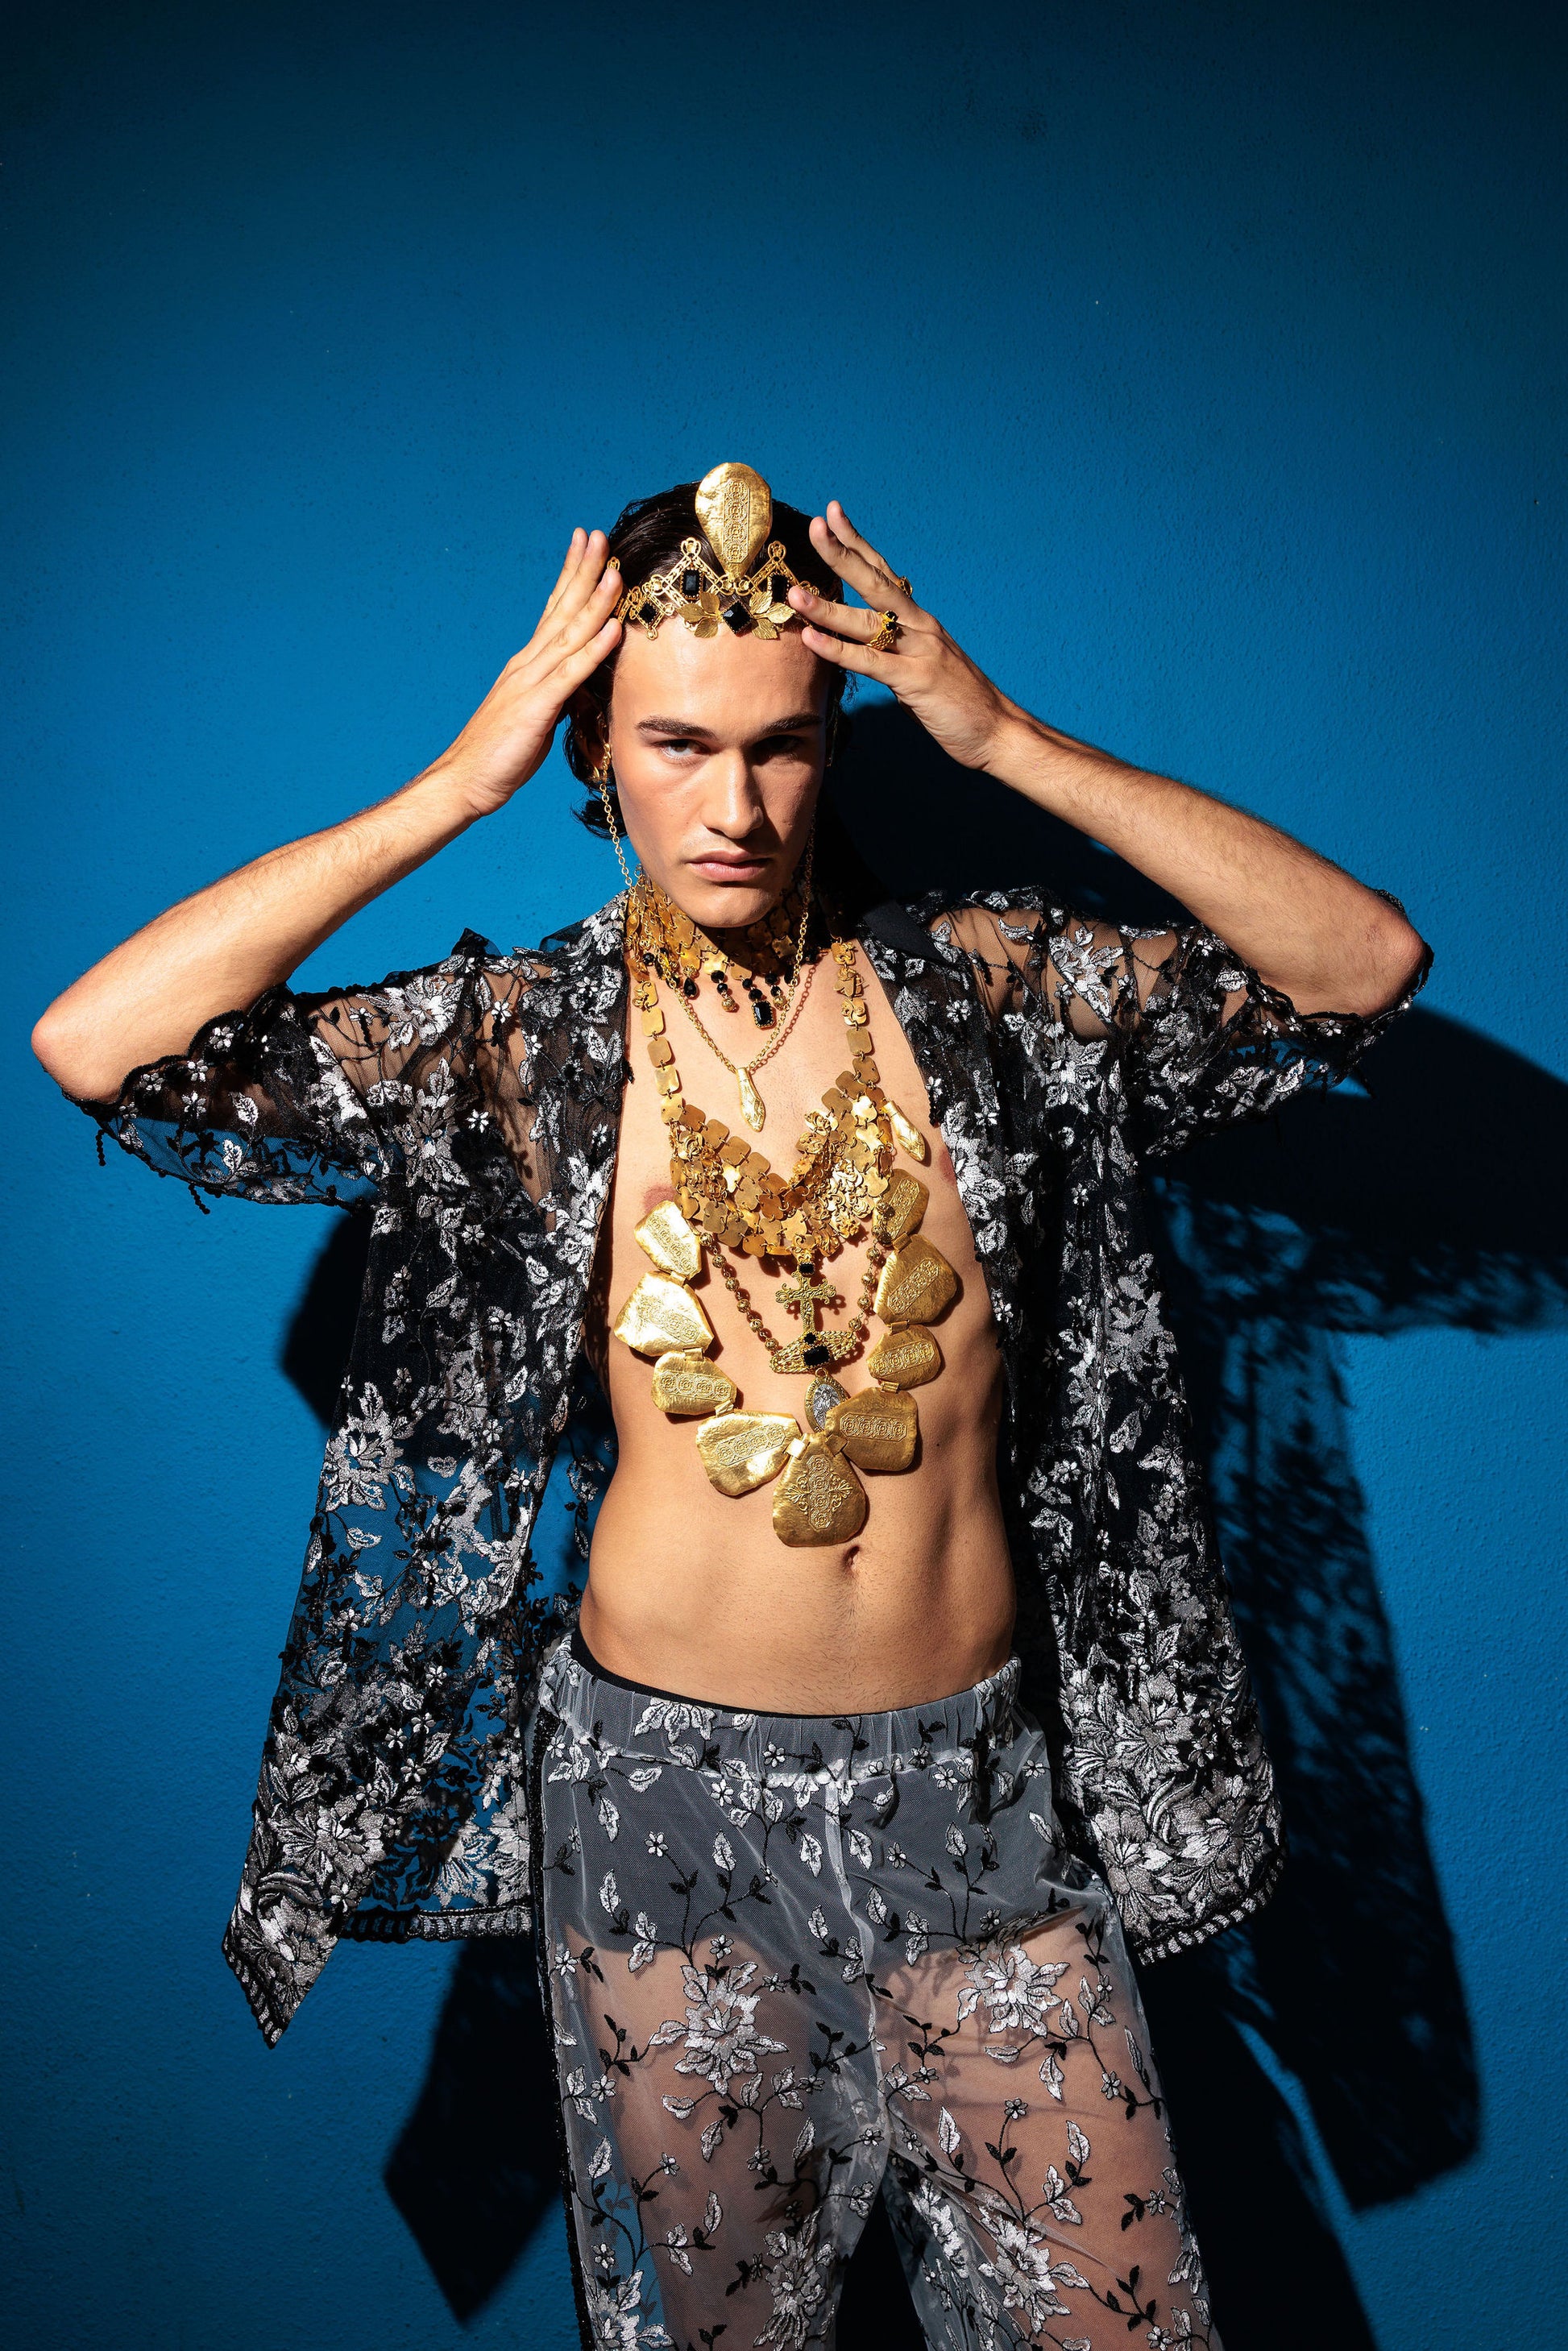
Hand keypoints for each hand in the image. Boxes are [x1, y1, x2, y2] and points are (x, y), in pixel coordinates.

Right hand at [428, 529, 622, 815]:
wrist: (464, 781)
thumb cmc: (500, 754)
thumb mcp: (537, 716)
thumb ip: (558, 694)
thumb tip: (581, 685)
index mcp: (528, 664)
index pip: (554, 610)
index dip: (571, 577)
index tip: (586, 547)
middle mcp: (528, 664)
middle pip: (561, 609)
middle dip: (583, 571)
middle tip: (599, 535)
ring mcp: (531, 683)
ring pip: (569, 634)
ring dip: (594, 601)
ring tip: (615, 570)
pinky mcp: (537, 708)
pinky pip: (571, 674)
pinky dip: (593, 650)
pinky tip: (613, 630)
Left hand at [791, 502, 1016, 773]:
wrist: (998, 730)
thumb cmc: (958, 702)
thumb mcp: (922, 667)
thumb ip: (894, 652)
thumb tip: (865, 649)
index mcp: (920, 621)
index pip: (883, 572)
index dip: (857, 542)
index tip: (832, 514)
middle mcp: (920, 626)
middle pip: (875, 582)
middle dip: (842, 554)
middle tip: (814, 526)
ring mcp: (919, 651)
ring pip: (867, 621)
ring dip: (828, 607)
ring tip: (796, 594)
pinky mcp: (916, 681)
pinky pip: (870, 662)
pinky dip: (839, 650)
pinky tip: (812, 639)